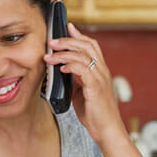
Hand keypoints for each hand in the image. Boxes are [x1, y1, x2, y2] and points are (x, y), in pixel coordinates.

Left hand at [43, 23, 126, 144]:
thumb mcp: (81, 92)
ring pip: (84, 55)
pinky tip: (61, 68)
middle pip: (87, 46)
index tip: (66, 27)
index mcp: (100, 71)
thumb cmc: (95, 114)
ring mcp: (100, 79)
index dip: (79, 35)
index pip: (91, 46)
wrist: (107, 130)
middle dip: (68, 40)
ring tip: (49, 55)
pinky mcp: (95, 88)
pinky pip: (83, 70)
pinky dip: (70, 65)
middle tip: (51, 41)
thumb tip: (61, 69)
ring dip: (64, 53)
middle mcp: (102, 71)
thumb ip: (75, 79)